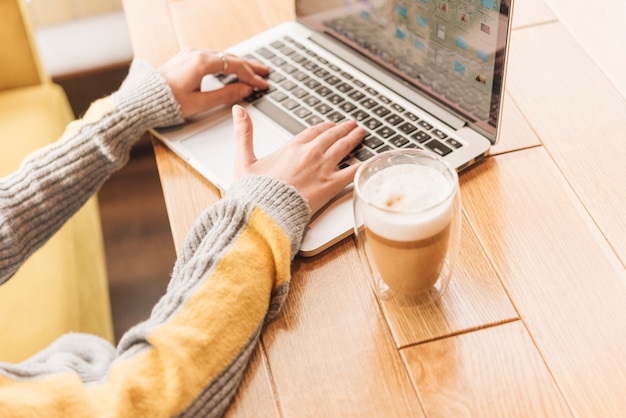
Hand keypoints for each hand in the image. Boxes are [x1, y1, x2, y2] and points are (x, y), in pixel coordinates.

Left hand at [158, 48, 268, 117]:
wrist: (141, 101)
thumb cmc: (166, 103)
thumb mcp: (200, 103)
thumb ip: (225, 95)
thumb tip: (244, 90)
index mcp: (201, 63)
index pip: (235, 66)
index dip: (252, 76)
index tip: (263, 84)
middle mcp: (195, 54)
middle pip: (230, 58)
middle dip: (249, 66)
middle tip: (265, 72)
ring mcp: (189, 55)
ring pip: (220, 56)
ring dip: (238, 63)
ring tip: (251, 69)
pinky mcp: (184, 59)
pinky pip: (211, 57)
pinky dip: (225, 62)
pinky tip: (229, 67)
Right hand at [232, 105, 365, 213]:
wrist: (266, 211)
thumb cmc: (254, 191)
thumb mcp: (244, 159)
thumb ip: (243, 133)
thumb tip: (239, 110)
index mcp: (291, 147)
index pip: (313, 131)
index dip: (324, 127)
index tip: (330, 126)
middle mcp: (310, 153)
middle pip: (332, 136)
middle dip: (343, 129)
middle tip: (352, 125)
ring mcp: (323, 168)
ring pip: (344, 148)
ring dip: (354, 139)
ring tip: (361, 133)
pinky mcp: (331, 185)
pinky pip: (352, 171)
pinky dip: (362, 164)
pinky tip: (369, 161)